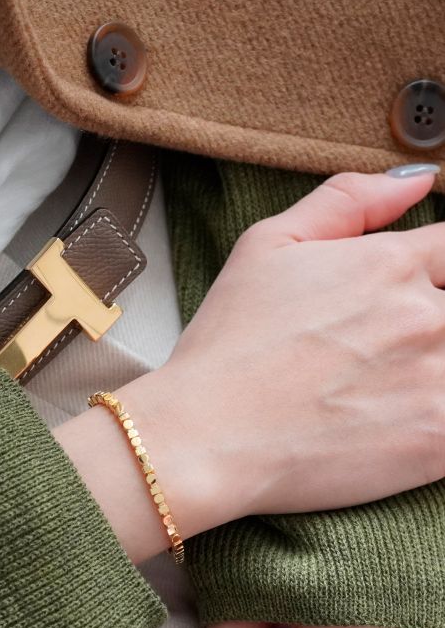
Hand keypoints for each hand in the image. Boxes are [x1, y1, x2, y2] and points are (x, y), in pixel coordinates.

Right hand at [55, 168, 444, 564]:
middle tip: (382, 352)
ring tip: (380, 390)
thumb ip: (347, 201)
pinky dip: (434, 420)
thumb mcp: (266, 246)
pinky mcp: (436, 443)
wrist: (204, 440)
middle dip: (430, 326)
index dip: (435, 273)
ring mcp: (436, 383)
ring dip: (431, 371)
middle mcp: (424, 318)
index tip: (409, 298)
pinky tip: (396, 425)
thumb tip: (418, 184)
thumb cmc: (227, 350)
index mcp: (390, 264)